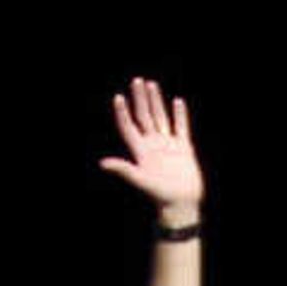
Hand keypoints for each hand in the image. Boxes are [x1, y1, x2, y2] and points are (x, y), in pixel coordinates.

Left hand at [99, 76, 202, 218]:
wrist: (181, 205)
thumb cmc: (159, 196)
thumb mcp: (140, 181)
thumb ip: (124, 169)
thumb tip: (102, 163)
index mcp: (141, 151)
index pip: (129, 127)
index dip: (123, 113)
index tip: (118, 98)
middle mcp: (153, 145)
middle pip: (144, 117)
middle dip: (140, 99)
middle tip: (137, 80)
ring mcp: (168, 146)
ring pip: (161, 118)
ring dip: (156, 102)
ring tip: (152, 84)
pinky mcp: (184, 149)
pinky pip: (181, 127)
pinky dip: (180, 115)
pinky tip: (177, 102)